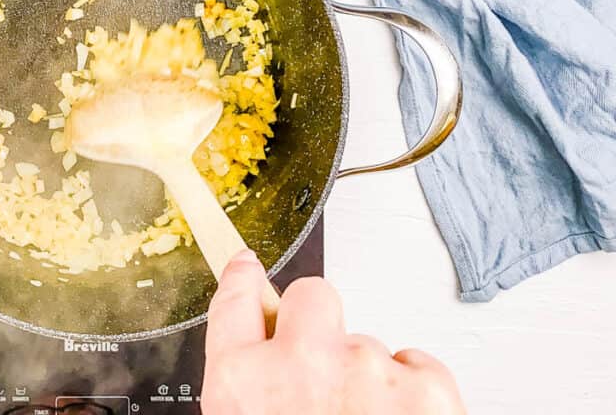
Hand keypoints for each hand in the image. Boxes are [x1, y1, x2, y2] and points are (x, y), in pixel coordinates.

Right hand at [201, 251, 464, 414]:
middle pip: (313, 297)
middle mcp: (299, 362)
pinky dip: (413, 392)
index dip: (243, 280)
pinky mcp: (426, 385)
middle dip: (320, 324)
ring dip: (369, 378)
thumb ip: (251, 395)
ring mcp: (365, 367)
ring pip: (369, 342)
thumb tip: (259, 363)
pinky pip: (416, 362)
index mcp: (241, 384)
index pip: (234, 304)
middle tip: (328, 370)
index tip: (246, 266)